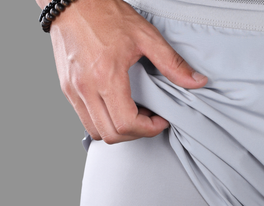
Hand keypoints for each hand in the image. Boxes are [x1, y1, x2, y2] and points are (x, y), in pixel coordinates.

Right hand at [46, 0, 207, 143]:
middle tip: (148, 120)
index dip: (148, 129)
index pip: (126, 124)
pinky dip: (103, 122)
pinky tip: (116, 108)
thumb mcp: (145, 36)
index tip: (159, 120)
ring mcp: (73, 90)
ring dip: (118, 131)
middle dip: (135, 133)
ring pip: (97, 132)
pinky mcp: (67, 89)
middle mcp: (86, 88)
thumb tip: (196, 81)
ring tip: (133, 115)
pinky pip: (86, 120)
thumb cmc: (104, 13)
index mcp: (106, 76)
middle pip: (111, 135)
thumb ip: (172, 63)